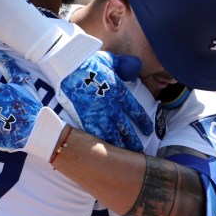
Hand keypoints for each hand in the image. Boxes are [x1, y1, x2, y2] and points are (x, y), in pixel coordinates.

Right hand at [0, 50, 151, 151]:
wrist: (67, 67)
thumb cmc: (88, 61)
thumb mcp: (110, 60)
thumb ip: (123, 66)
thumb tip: (135, 67)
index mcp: (118, 92)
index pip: (135, 110)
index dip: (142, 122)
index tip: (148, 130)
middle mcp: (110, 106)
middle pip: (125, 128)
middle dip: (132, 140)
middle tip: (139, 150)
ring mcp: (96, 114)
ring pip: (111, 135)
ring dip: (119, 146)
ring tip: (125, 155)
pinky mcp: (83, 118)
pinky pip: (94, 135)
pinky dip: (100, 144)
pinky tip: (105, 152)